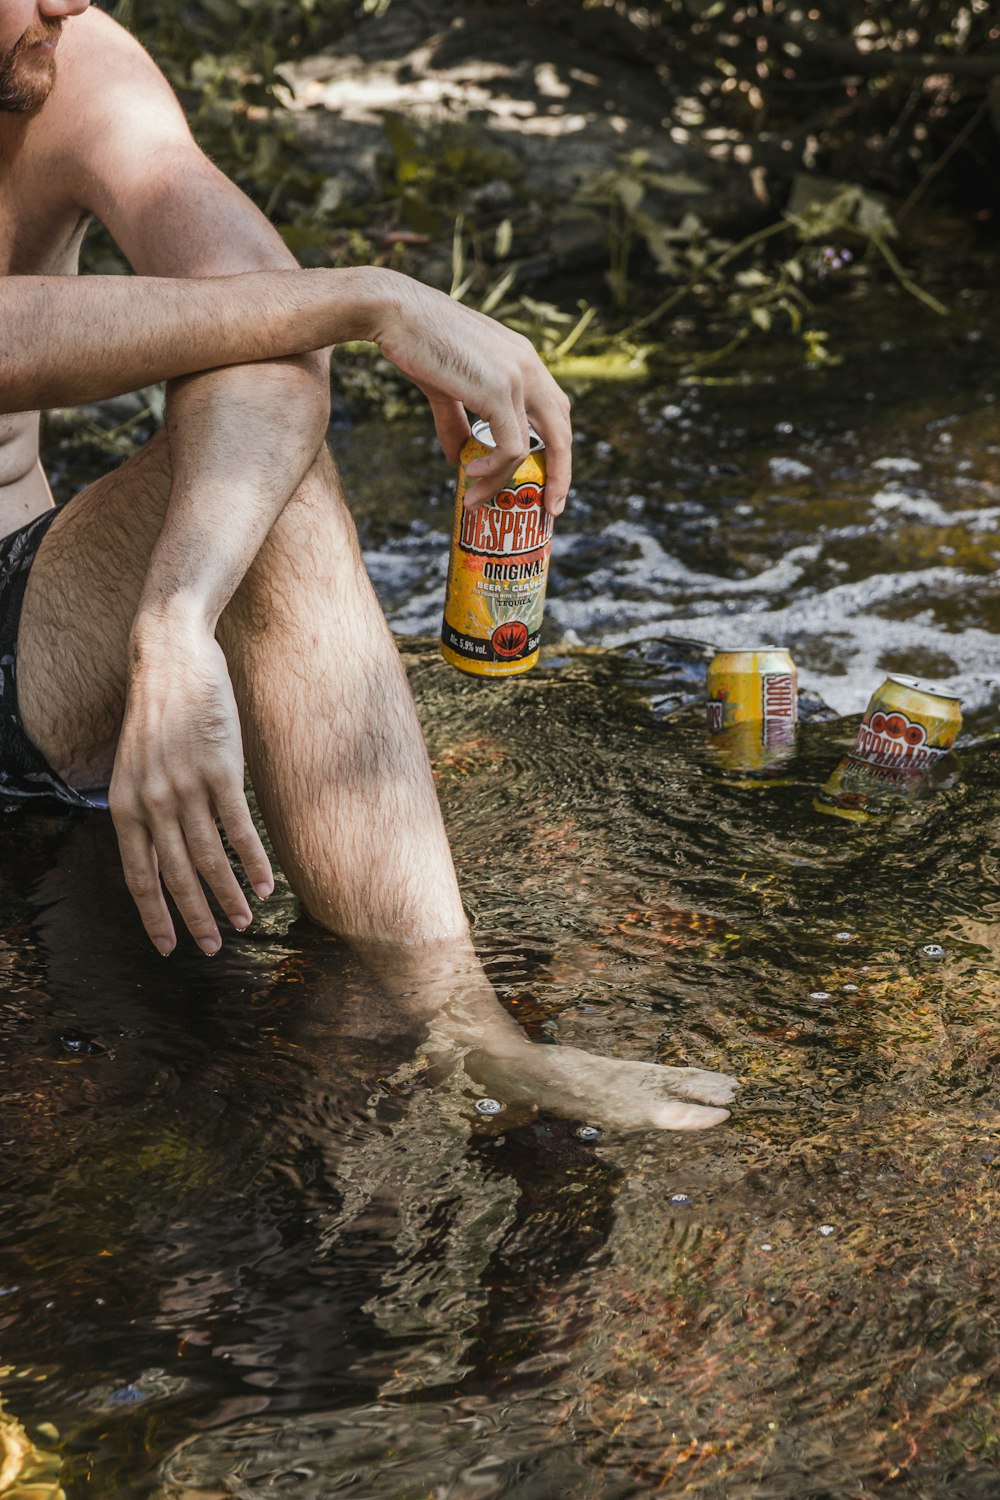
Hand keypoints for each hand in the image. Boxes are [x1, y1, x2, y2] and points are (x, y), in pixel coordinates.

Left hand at [109, 622, 272, 954]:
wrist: (171, 658)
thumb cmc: (158, 714)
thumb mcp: (136, 767)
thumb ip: (144, 812)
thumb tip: (158, 859)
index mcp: (124, 805)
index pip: (138, 876)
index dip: (154, 915)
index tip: (168, 946)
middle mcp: (151, 802)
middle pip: (176, 876)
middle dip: (195, 917)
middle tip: (212, 948)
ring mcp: (186, 787)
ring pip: (210, 859)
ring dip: (228, 897)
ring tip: (243, 922)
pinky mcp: (220, 771)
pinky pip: (239, 830)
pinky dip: (254, 863)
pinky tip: (266, 886)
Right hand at [367, 272, 571, 513]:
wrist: (393, 312)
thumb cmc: (414, 343)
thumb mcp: (444, 388)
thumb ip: (457, 422)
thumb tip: (460, 459)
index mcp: (521, 359)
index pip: (555, 411)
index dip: (557, 448)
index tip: (547, 482)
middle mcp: (528, 365)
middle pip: (563, 429)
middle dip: (561, 473)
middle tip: (550, 508)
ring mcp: (516, 376)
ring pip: (533, 446)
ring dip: (506, 481)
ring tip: (477, 498)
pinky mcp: (498, 391)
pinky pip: (511, 447)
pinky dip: (495, 470)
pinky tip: (471, 476)